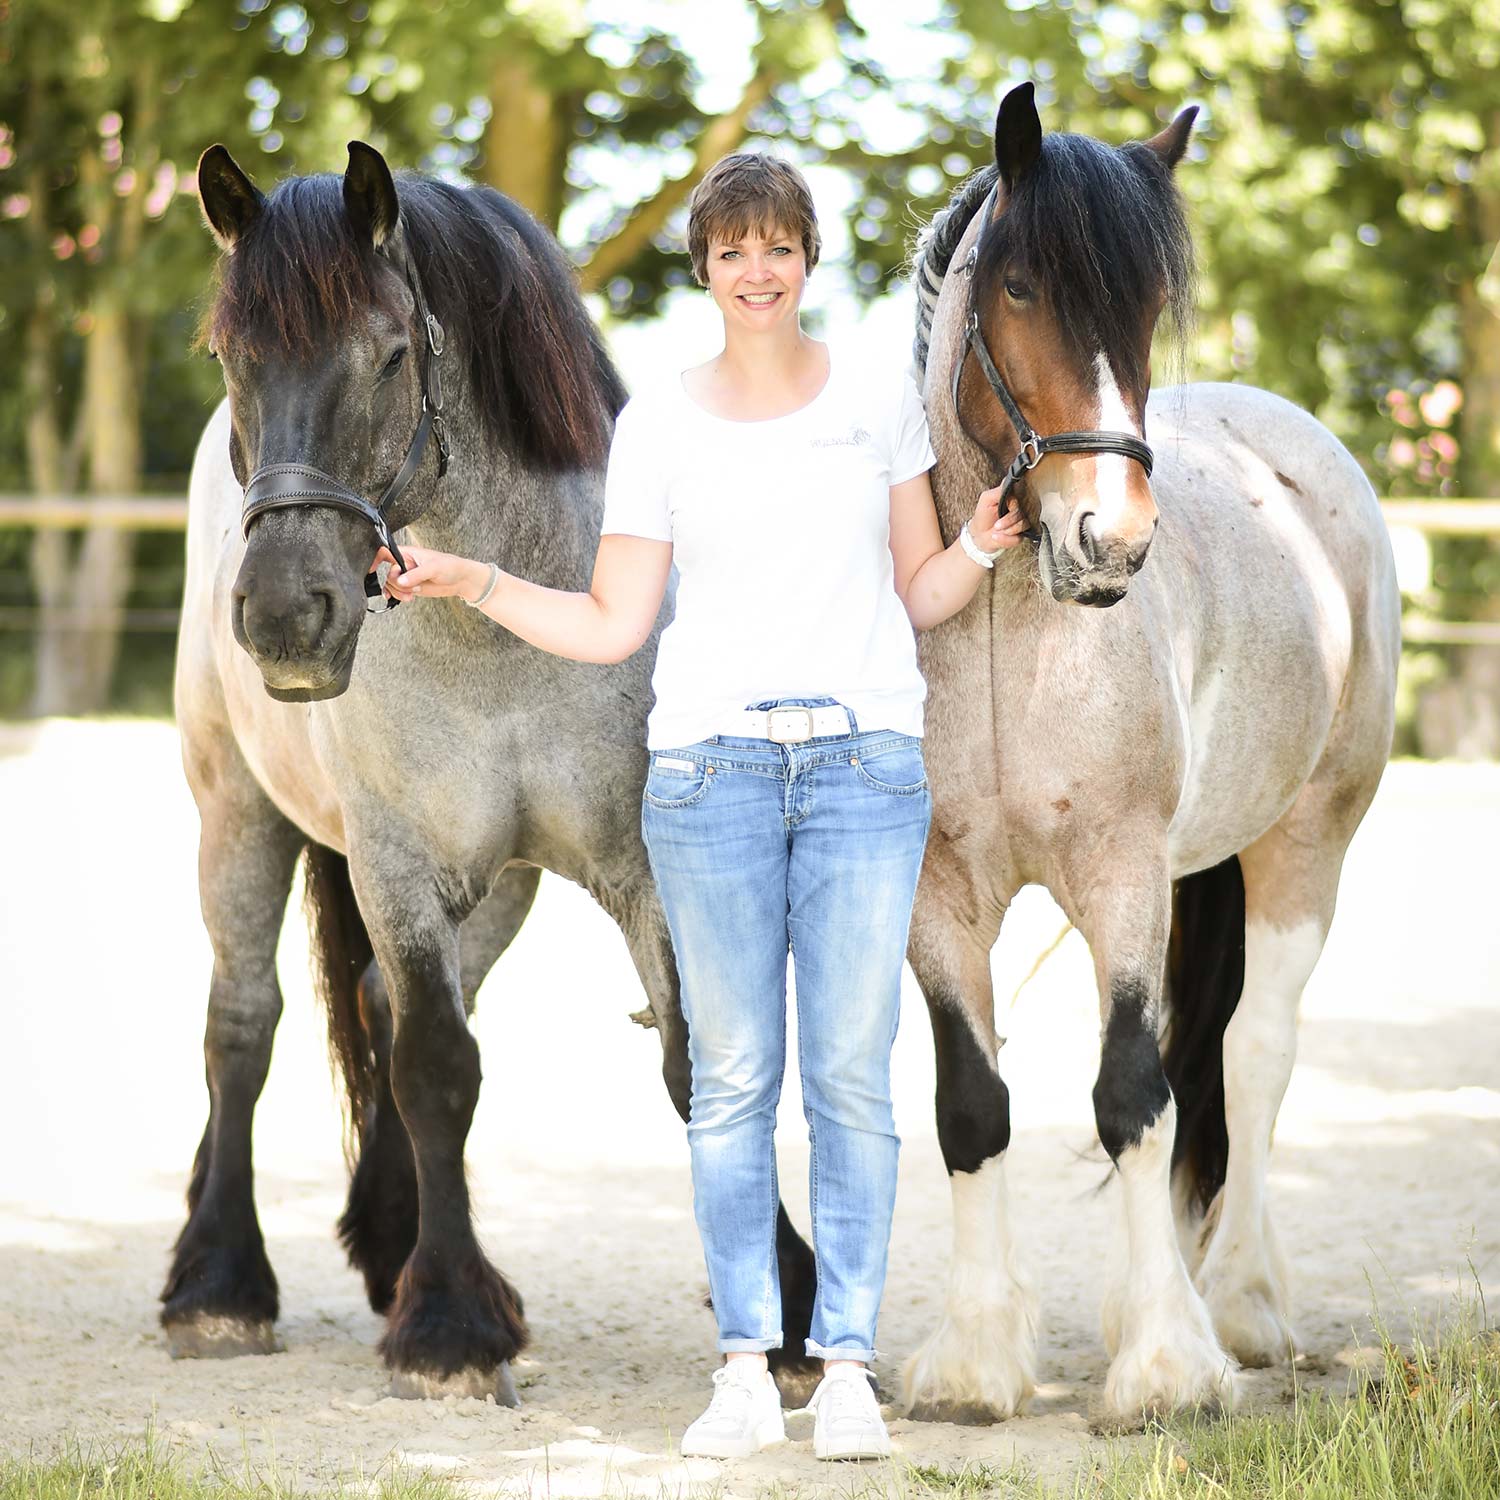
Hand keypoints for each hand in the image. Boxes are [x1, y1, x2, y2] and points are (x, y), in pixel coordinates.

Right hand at [371, 546, 485, 602]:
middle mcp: (405, 564)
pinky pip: (398, 592)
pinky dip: (398, 596)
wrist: (461, 580)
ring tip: (413, 594)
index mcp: (408, 553)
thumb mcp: (434, 568)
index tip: (370, 569)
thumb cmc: (451, 566)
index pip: (385, 552)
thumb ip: (416, 574)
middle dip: (397, 583)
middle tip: (411, 587)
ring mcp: (408, 576)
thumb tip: (401, 581)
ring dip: (399, 592)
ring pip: (392, 585)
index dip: (375, 559)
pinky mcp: (411, 587)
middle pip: (388, 573)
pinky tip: (403, 598)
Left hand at [968, 487, 1026, 552]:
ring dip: (1007, 530)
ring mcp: (1023, 522)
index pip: (1024, 498)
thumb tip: (1012, 486)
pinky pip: (1019, 538)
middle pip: (1024, 512)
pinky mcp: (1021, 536)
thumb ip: (1000, 490)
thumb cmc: (983, 515)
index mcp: (1015, 498)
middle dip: (1009, 520)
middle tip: (997, 524)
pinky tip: (997, 536)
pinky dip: (1006, 539)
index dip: (1014, 505)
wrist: (979, 534)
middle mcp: (1021, 509)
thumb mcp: (987, 498)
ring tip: (996, 529)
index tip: (1003, 509)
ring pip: (1023, 525)